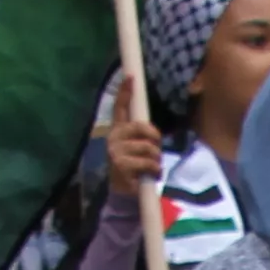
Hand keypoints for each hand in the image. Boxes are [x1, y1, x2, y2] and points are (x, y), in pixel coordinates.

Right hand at [100, 73, 160, 198]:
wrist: (122, 192)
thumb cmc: (133, 167)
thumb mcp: (137, 149)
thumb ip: (142, 136)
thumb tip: (154, 131)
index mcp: (117, 131)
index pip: (119, 108)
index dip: (125, 92)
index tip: (130, 77)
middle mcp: (113, 138)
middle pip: (142, 127)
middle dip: (155, 137)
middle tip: (157, 148)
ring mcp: (115, 152)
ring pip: (149, 147)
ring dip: (157, 159)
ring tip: (151, 166)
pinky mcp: (121, 166)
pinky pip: (148, 163)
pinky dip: (155, 170)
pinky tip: (150, 175)